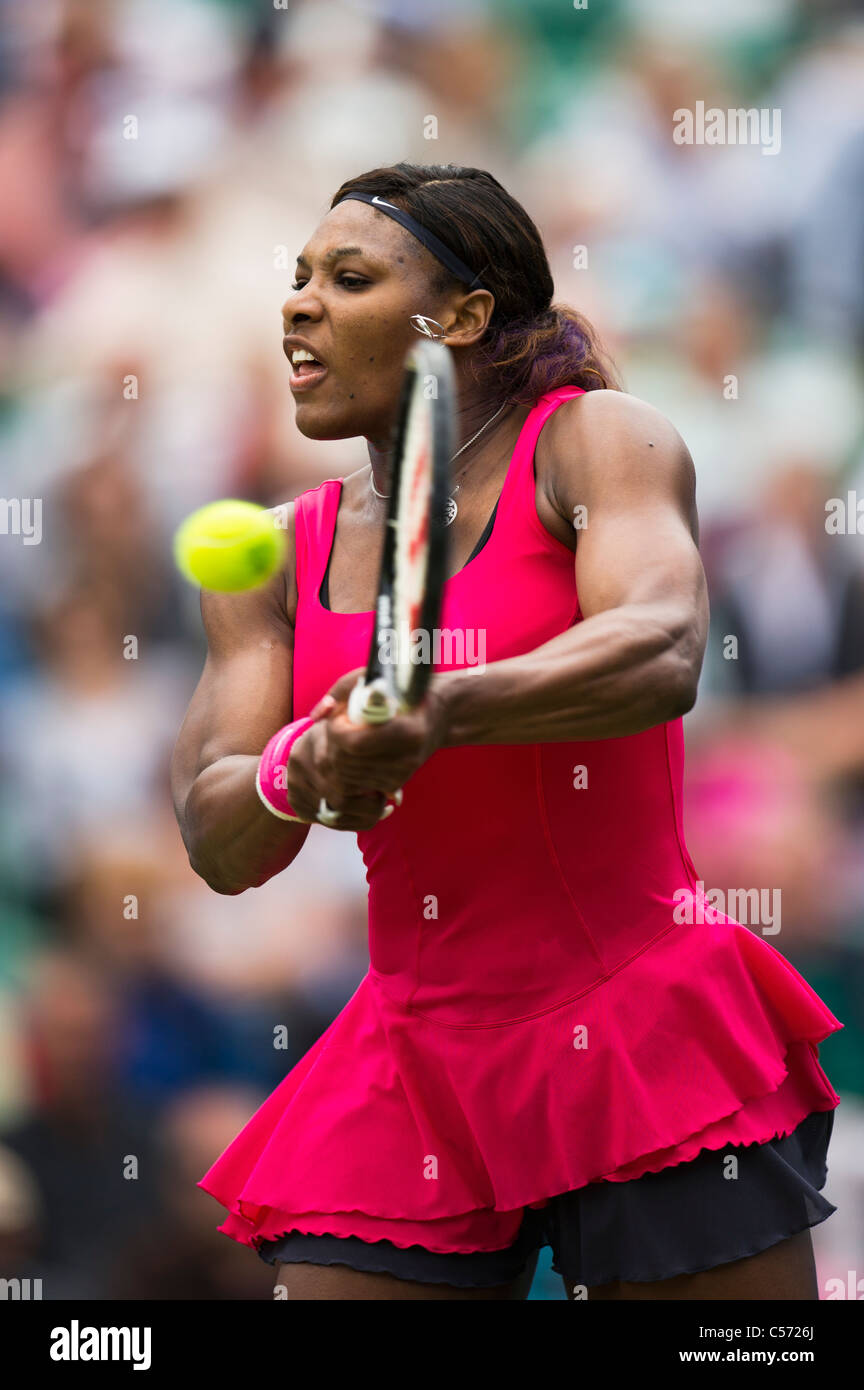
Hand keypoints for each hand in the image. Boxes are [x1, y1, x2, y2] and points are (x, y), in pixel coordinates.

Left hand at [285, 668, 449, 828]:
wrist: (441, 714)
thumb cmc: (406, 690)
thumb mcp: (376, 678)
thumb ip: (341, 692)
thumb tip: (316, 716)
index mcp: (409, 731)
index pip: (354, 743)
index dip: (336, 731)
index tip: (338, 717)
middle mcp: (408, 758)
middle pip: (347, 763)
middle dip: (331, 745)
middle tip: (335, 727)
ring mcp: (402, 773)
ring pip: (347, 777)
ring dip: (335, 757)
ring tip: (342, 737)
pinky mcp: (396, 783)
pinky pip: (357, 784)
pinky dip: (345, 769)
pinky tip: (351, 752)